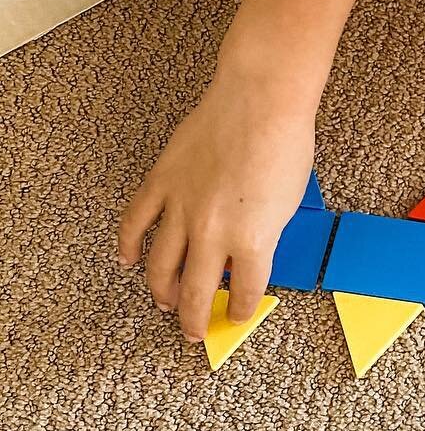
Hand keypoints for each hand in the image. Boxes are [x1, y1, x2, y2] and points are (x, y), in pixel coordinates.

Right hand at [117, 83, 314, 342]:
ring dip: (161, 291)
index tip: (237, 315)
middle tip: (192, 331)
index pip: (244, 290)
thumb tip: (247, 254)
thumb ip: (265, 232)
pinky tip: (127, 260)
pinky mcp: (162, 184)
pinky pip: (136, 224)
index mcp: (253, 238)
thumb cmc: (286, 142)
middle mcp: (213, 231)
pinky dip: (128, 246)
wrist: (261, 99)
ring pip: (160, 266)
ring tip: (164, 303)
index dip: (241, 308)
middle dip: (194, 318)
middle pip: (196, 291)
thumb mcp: (290, 200)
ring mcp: (182, 208)